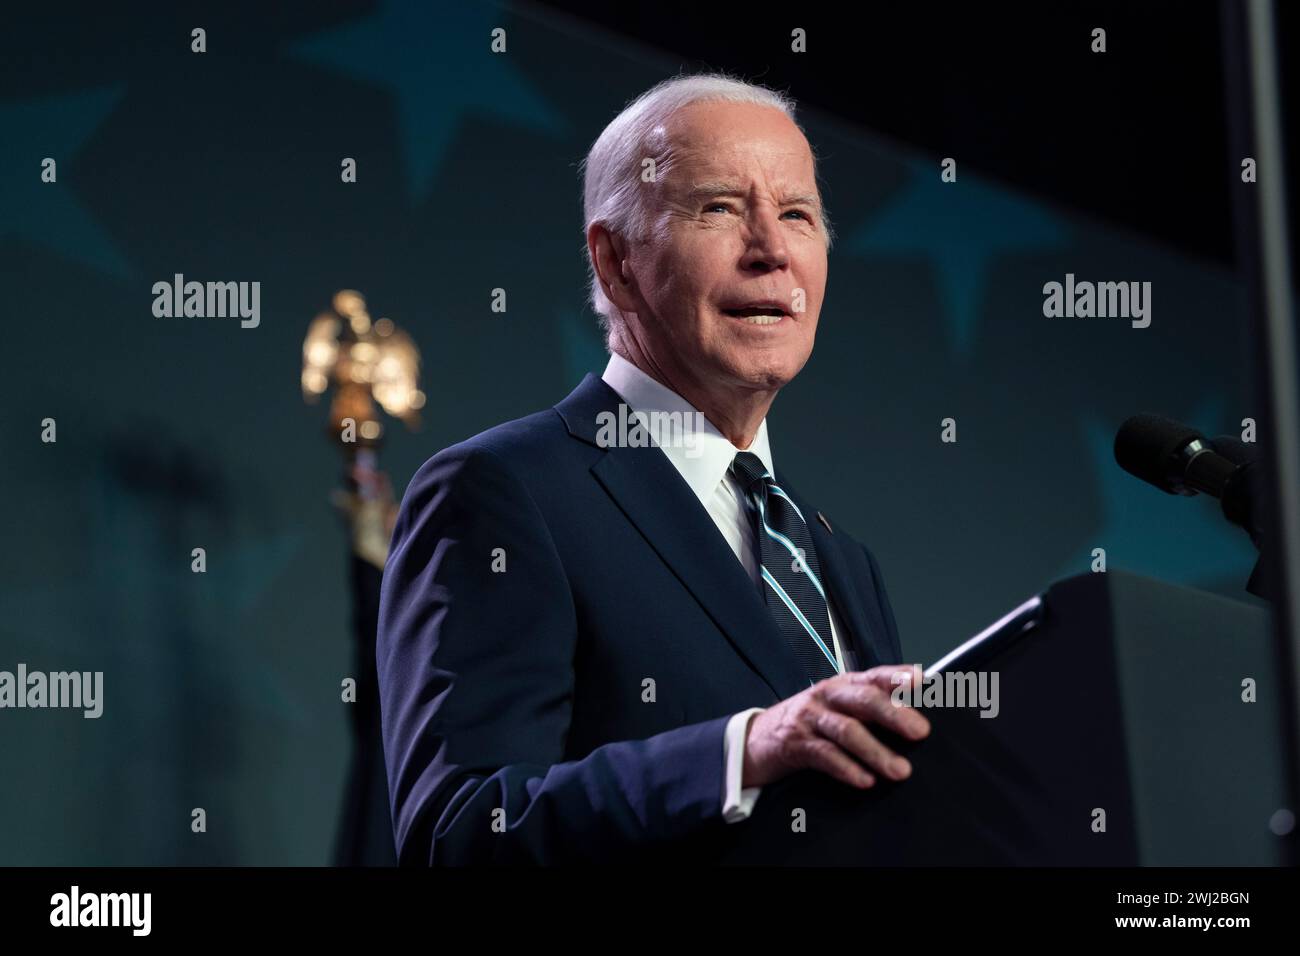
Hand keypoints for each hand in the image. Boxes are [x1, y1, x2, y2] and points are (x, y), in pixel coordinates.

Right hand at [741, 665, 930, 789]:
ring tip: (899, 770)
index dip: (897, 676)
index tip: (922, 681)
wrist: (756, 739)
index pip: (873, 676)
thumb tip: (913, 722)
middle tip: (920, 732)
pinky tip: (864, 780)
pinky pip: (824, 755)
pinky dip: (847, 768)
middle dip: (894, 715)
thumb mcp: (837, 708)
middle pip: (863, 699)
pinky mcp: (795, 743)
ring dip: (876, 751)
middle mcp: (827, 696)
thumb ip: (868, 710)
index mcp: (842, 685)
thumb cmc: (807, 723)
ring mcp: (810, 718)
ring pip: (847, 729)